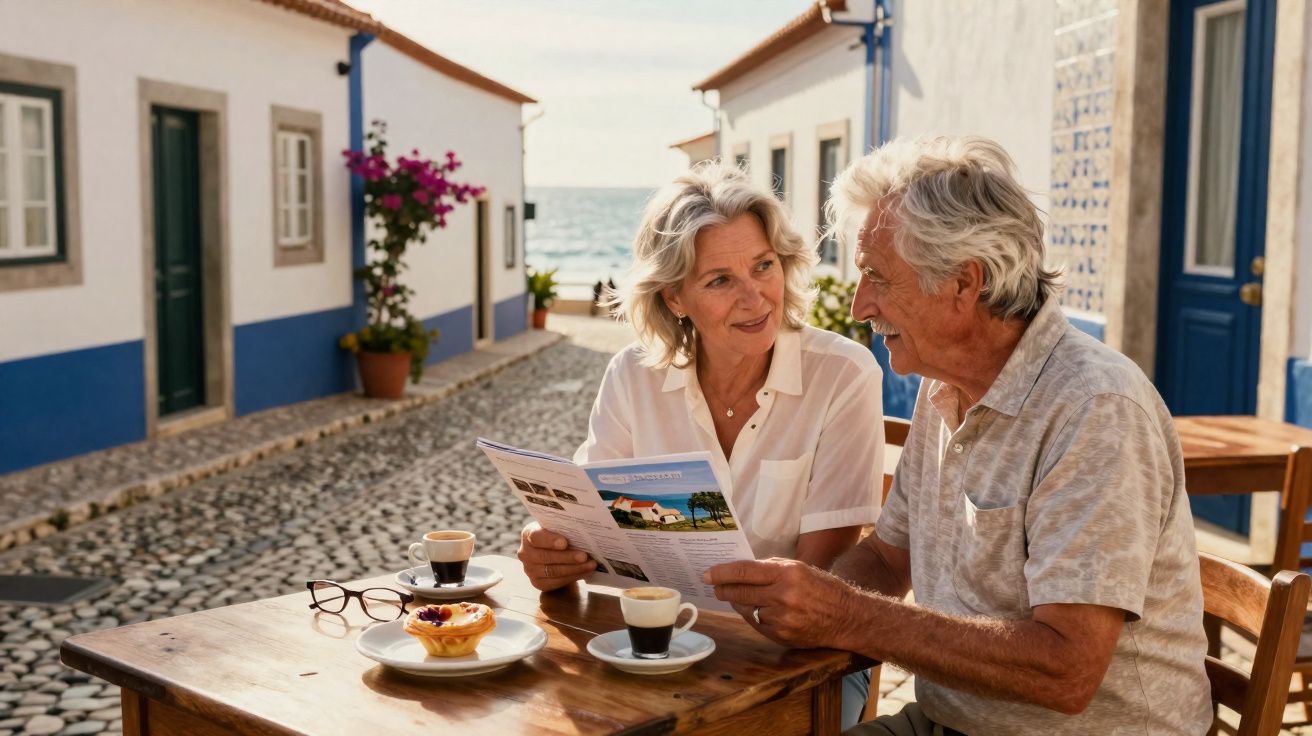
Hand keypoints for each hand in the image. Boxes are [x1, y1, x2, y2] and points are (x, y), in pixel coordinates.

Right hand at [517, 522, 596, 591]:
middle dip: (567, 557)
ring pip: (553, 571)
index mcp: (529, 534)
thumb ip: (564, 527)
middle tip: (584, 556)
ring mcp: (529, 569)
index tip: (565, 543)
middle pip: (546, 556)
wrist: (553, 552)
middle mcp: (525, 552)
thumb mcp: (558, 528)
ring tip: (590, 565)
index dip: (550, 540)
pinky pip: (556, 582)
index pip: (536, 536)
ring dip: (574, 568)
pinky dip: (572, 576)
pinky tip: (584, 572)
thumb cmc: (558, 535)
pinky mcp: (537, 582)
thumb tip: (585, 530)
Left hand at [703, 558, 858, 649]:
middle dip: (723, 589)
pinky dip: (752, 615)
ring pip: (746, 610)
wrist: (848, 618)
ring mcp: (781, 619)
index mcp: (787, 574)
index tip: (708, 574)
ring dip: (737, 603)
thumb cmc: (824, 589)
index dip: (722, 573)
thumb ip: (771, 568)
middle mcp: (782, 596)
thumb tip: (742, 570)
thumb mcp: (800, 568)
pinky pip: (756, 624)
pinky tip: (753, 609)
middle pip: (740, 592)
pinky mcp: (781, 636)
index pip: (744, 572)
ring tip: (733, 596)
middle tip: (714, 585)